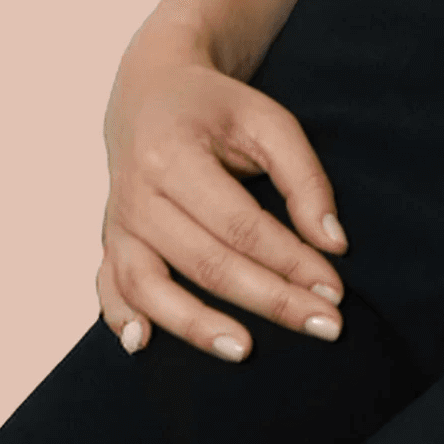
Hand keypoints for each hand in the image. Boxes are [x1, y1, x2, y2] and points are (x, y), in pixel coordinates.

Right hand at [93, 18, 350, 362]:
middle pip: (206, 261)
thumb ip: (303, 178)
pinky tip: (142, 345)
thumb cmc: (215, 108)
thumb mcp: (267, 121)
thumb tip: (333, 244)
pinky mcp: (110, 241)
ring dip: (196, 325)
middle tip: (324, 328)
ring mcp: (118, 221)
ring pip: (150, 286)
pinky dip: (120, 318)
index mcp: (173, 154)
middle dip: (269, 300)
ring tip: (245, 351)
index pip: (240, 224)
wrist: (150, 91)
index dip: (290, 262)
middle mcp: (137, 193)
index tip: (334, 292)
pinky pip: (109, 287)